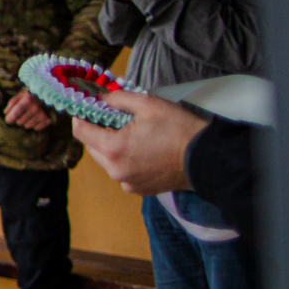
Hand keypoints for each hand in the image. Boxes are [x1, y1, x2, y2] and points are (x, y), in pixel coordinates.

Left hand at [3, 89, 53, 130]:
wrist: (45, 99)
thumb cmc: (28, 98)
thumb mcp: (19, 97)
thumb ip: (11, 104)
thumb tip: (6, 112)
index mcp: (27, 100)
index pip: (15, 114)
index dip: (10, 118)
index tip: (8, 120)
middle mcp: (35, 107)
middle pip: (20, 122)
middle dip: (18, 119)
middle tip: (22, 115)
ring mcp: (42, 114)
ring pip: (27, 126)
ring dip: (26, 122)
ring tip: (29, 116)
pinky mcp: (47, 120)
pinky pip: (36, 128)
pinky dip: (34, 125)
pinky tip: (35, 118)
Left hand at [71, 89, 203, 194]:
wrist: (207, 158)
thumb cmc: (179, 129)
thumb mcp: (148, 104)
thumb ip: (118, 99)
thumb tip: (101, 99)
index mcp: (114, 148)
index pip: (81, 132)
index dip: (80, 117)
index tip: (85, 109)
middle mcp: (115, 170)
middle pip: (91, 147)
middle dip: (97, 132)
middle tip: (111, 119)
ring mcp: (126, 182)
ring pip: (106, 161)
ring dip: (111, 147)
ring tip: (130, 134)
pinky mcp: (138, 189)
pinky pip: (122, 172)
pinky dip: (125, 161)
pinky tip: (141, 151)